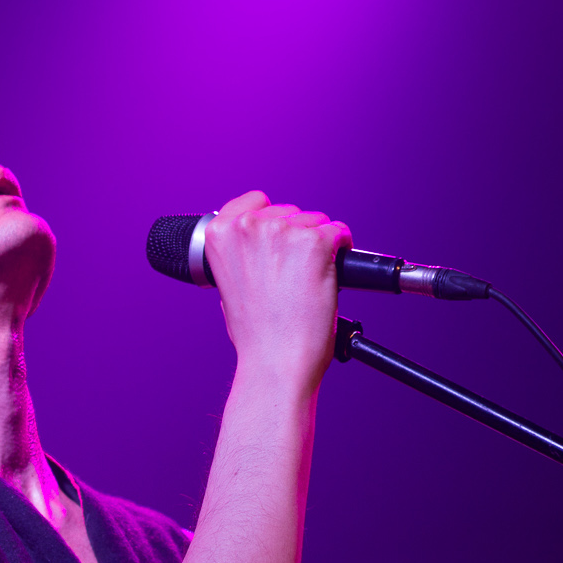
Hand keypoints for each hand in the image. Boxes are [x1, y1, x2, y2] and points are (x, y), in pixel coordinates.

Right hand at [202, 191, 350, 390]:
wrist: (276, 361)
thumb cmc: (255, 334)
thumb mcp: (229, 284)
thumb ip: (241, 254)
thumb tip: (260, 244)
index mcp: (220, 233)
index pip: (255, 201)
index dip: (272, 219)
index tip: (277, 238)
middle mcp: (249, 226)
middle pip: (289, 211)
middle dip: (296, 237)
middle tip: (293, 276)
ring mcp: (283, 232)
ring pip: (316, 222)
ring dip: (318, 246)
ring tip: (307, 283)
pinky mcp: (316, 243)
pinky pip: (339, 232)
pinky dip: (342, 251)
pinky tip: (329, 276)